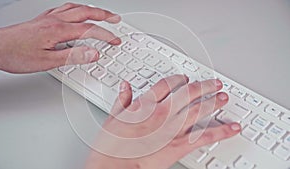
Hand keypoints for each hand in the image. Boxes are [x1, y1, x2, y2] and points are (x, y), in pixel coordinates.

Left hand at [0, 3, 120, 72]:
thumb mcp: (47, 61)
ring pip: (76, 8)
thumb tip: (93, 53)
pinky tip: (77, 12)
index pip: (89, 30)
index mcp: (58, 30)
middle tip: (115, 19)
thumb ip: (73, 56)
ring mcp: (49, 18)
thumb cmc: (17, 54)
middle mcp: (55, 20)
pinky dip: (77, 9)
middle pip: (85, 13)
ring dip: (92, 10)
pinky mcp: (43, 19)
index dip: (105, 35)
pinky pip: (64, 9)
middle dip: (104, 15)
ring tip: (102, 14)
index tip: (115, 40)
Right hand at [86, 76, 240, 168]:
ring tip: (223, 97)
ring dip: (214, 102)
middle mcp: (163, 113)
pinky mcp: (181, 145)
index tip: (184, 78)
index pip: (168, 84)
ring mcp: (174, 129)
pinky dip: (222, 131)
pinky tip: (232, 128)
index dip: (178, 78)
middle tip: (213, 83)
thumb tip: (126, 87)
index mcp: (146, 104)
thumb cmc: (112, 146)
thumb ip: (122, 100)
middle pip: (189, 93)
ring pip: (200, 110)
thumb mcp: (113, 118)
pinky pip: (206, 136)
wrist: (115, 167)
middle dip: (203, 86)